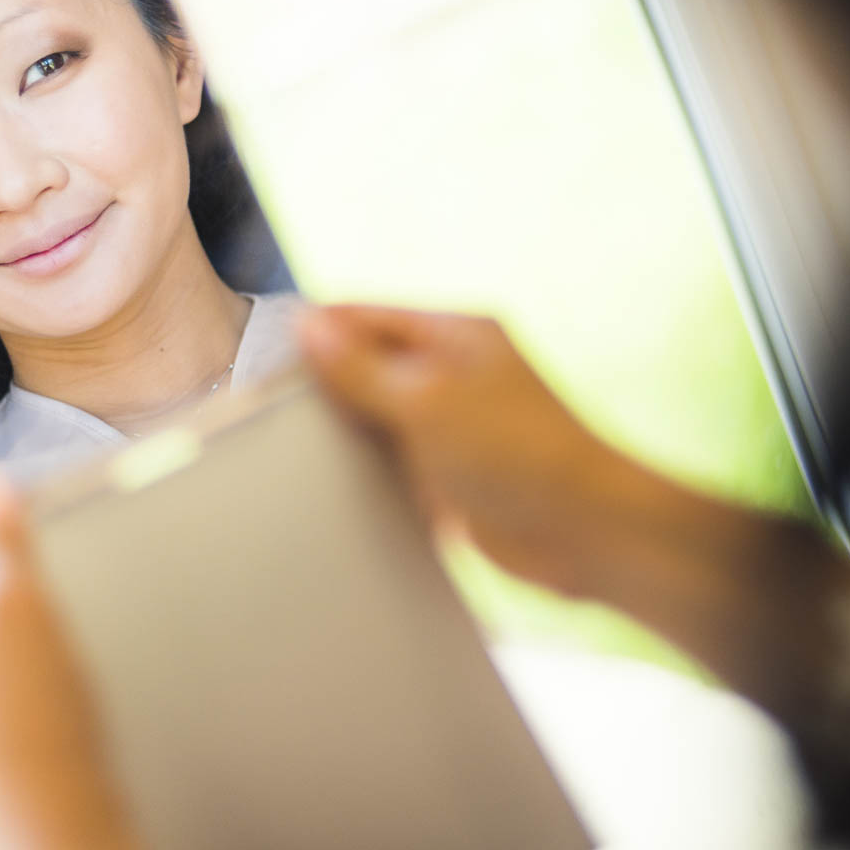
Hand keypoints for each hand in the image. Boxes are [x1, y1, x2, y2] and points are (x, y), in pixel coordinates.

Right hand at [298, 305, 657, 597]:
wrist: (587, 533)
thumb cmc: (521, 453)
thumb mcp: (428, 401)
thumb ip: (363, 367)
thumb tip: (308, 324)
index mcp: (455, 334)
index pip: (367, 316)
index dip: (316, 333)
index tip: (263, 361)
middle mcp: (454, 374)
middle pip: (369, 367)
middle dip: (326, 387)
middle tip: (267, 414)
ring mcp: (454, 427)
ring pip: (379, 420)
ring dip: (345, 437)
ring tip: (288, 454)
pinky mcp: (453, 478)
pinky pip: (396, 468)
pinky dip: (367, 477)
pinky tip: (329, 491)